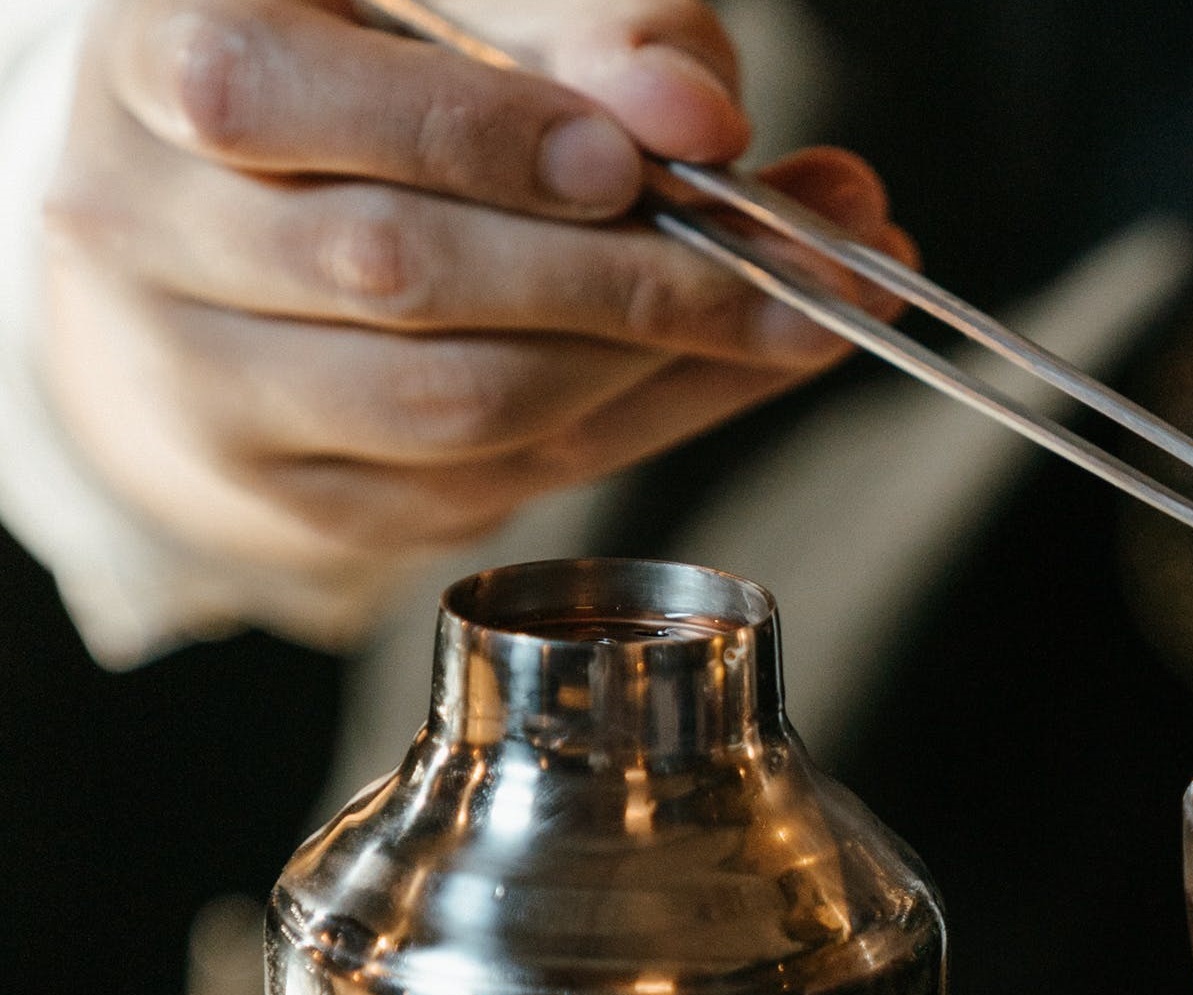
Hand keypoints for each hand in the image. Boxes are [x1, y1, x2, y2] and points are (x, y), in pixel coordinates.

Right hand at [39, 0, 913, 573]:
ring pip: (461, 403)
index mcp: (151, 61)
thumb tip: (697, 116)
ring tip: (805, 304)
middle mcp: (140, 229)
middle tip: (804, 250)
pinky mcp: (299, 501)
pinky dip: (645, 420)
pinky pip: (499, 482)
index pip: (269, 94)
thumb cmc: (360, 79)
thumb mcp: (452, 3)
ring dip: (659, 358)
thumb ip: (579, 30)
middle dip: (628, 270)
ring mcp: (205, 386)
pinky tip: (733, 360)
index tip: (638, 155)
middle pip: (397, 271)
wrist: (219, 239)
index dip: (466, 131)